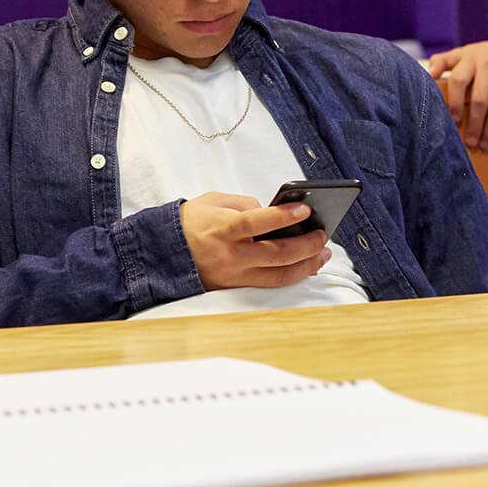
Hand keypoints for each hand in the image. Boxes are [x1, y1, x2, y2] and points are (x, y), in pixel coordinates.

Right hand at [179, 192, 330, 290]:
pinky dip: (292, 276)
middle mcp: (230, 255)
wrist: (164, 252)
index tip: (306, 208)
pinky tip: (306, 266)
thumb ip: (245, 204)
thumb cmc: (191, 222)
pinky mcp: (236, 288)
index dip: (284, 216)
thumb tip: (274, 213)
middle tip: (324, 235)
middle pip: (277, 254)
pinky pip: (271, 284)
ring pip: (279, 275)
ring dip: (307, 265)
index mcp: (222, 228)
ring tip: (323, 253)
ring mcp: (234, 275)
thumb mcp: (214, 201)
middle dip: (307, 245)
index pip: (257, 222)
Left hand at [427, 33, 487, 150]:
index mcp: (470, 57)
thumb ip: (444, 61)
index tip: (453, 123)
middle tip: (470, 143)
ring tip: (486, 143)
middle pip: (480, 100)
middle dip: (474, 125)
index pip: (458, 81)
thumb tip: (430, 74)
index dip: (453, 103)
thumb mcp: (465, 53)